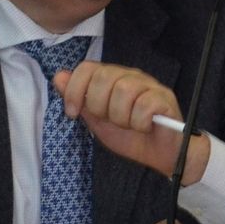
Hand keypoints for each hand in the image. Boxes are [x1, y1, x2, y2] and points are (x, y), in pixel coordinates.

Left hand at [51, 61, 210, 184]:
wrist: (161, 156)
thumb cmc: (132, 137)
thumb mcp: (97, 121)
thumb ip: (80, 100)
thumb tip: (59, 76)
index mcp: (113, 79)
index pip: (87, 67)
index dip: (74, 89)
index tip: (72, 112)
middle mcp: (131, 76)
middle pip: (103, 77)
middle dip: (99, 106)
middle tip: (110, 121)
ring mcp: (149, 85)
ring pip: (123, 90)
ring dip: (121, 117)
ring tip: (129, 126)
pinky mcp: (165, 99)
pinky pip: (144, 105)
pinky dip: (139, 123)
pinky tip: (144, 128)